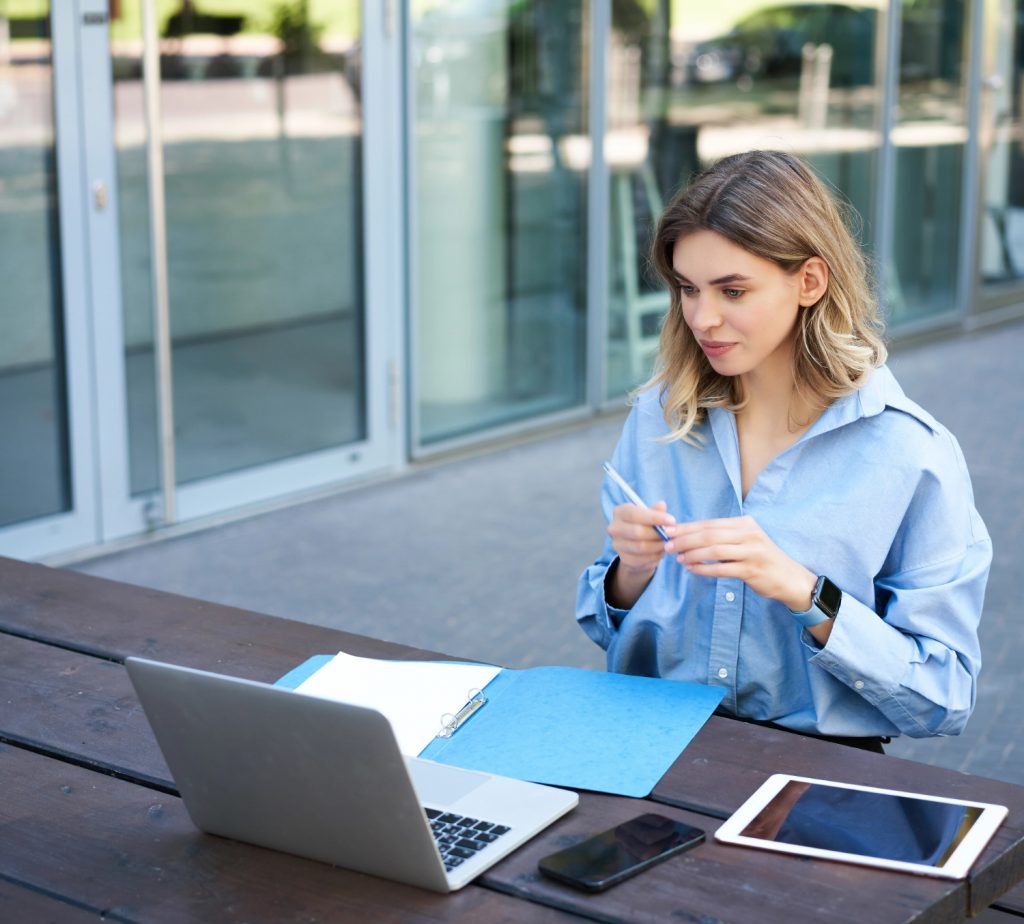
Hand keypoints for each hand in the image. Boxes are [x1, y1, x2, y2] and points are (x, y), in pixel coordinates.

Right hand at [606, 501, 674, 607]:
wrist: (636, 547)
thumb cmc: (645, 525)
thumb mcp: (650, 515)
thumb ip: (656, 511)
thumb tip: (661, 504)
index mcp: (620, 512)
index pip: (635, 514)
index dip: (654, 517)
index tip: (672, 521)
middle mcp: (614, 528)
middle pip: (637, 532)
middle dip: (658, 534)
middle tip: (672, 535)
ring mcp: (617, 545)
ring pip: (641, 547)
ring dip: (658, 546)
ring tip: (668, 543)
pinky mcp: (623, 559)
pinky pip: (642, 559)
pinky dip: (655, 556)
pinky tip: (661, 552)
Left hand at [666, 515, 815, 612]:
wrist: (790, 578)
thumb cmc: (762, 559)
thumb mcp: (746, 541)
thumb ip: (723, 537)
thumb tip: (690, 535)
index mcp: (745, 524)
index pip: (710, 523)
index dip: (687, 527)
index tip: (669, 531)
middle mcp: (749, 534)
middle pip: (709, 535)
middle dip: (685, 540)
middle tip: (668, 545)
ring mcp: (751, 552)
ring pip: (714, 551)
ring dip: (692, 554)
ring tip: (678, 558)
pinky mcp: (751, 570)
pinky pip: (721, 569)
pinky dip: (704, 569)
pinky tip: (692, 570)